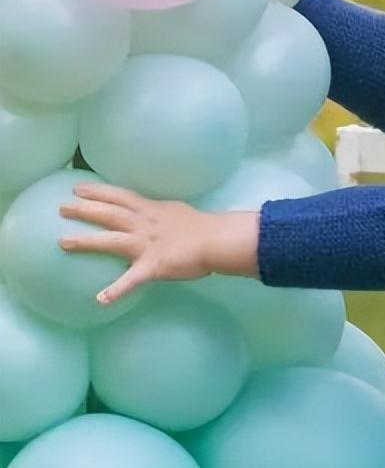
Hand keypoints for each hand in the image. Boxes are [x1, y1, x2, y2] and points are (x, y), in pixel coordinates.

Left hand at [58, 183, 259, 304]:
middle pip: (109, 213)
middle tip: (62, 207)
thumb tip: (152, 215)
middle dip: (84, 209)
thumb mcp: (177, 212)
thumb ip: (160, 215)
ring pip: (111, 241)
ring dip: (86, 241)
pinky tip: (100, 299)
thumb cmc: (203, 227)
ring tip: (64, 242)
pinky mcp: (153, 266)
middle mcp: (144, 224)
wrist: (217, 240)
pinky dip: (116, 290)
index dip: (98, 191)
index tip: (78, 188)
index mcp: (151, 210)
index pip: (121, 196)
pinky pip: (132, 280)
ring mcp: (146, 245)